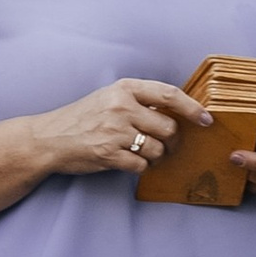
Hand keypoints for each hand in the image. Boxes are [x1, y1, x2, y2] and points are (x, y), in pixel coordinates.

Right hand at [33, 75, 210, 179]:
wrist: (49, 137)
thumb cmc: (82, 117)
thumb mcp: (109, 97)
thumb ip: (140, 101)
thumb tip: (178, 112)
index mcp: (124, 88)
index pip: (169, 94)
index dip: (193, 108)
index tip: (206, 119)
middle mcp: (121, 107)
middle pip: (169, 127)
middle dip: (171, 140)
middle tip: (163, 143)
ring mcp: (114, 131)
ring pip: (158, 149)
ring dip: (155, 156)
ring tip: (140, 153)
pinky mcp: (108, 154)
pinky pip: (141, 166)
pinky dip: (139, 168)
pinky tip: (128, 162)